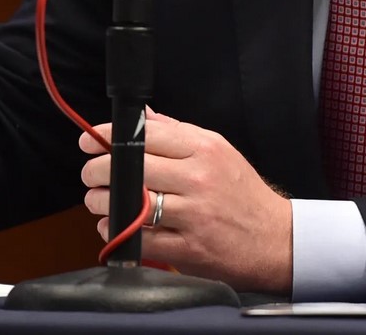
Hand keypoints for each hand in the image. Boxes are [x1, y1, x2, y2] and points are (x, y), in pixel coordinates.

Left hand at [81, 110, 292, 294]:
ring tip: (98, 200)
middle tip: (91, 174)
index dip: (109, 136)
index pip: (147, 136)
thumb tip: (144, 117)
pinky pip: (140, 238)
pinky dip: (117, 232)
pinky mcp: (189, 248)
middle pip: (132, 168)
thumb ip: (179, 133)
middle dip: (98, 170)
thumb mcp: (220, 151)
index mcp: (205, 150)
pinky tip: (114, 226)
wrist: (274, 239)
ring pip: (130, 204)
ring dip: (102, 202)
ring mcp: (194, 215)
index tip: (90, 140)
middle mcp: (199, 179)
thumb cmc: (243, 194)